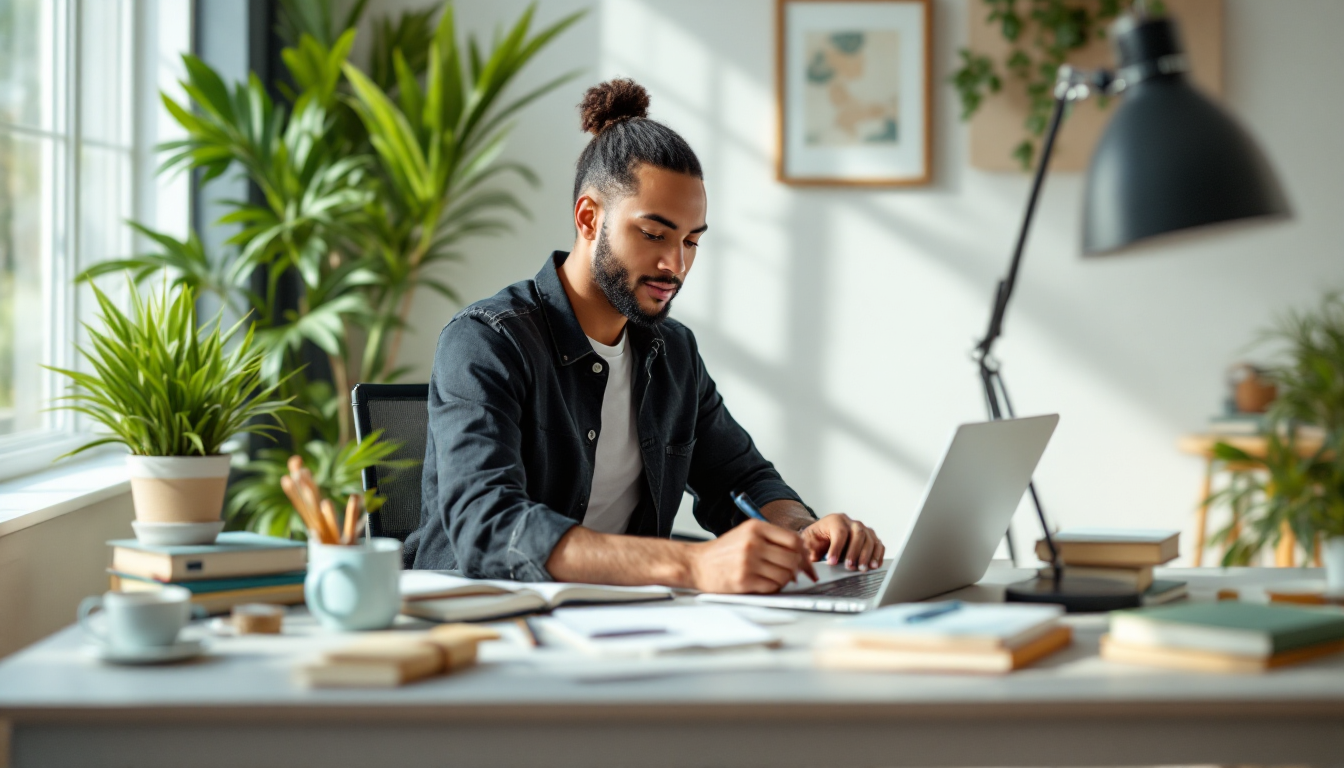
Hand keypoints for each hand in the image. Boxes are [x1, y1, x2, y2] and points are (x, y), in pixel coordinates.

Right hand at [688, 519, 817, 593]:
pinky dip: (774, 587)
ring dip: (785, 580)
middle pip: (792, 558)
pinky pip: (772, 587)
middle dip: (797, 569)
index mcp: (756, 528)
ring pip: (785, 575)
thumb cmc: (722, 552)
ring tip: (775, 578)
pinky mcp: (744, 580)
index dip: (803, 553)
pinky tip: (765, 583)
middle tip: (794, 573)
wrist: (696, 564)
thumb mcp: (745, 534)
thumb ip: (771, 539)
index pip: (794, 539)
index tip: (806, 561)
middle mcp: (753, 543)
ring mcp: (748, 562)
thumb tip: (800, 552)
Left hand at [801, 513, 884, 570]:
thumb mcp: (809, 542)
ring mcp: (863, 528)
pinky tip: (873, 565)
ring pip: (870, 538)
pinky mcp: (871, 537)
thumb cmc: (816, 539)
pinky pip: (878, 544)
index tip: (832, 562)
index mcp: (835, 520)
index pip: (839, 532)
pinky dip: (877, 555)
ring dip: (867, 555)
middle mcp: (851, 522)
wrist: (823, 537)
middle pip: (858, 534)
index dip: (836, 548)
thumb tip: (809, 560)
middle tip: (849, 567)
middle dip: (854, 552)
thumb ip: (809, 549)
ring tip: (862, 568)